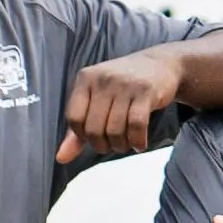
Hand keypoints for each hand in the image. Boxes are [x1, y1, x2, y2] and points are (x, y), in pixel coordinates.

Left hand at [59, 50, 182, 161]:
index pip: (73, 118)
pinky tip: (140, 143)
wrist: (161, 64)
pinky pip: (137, 125)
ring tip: (127, 143)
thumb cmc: (123, 86)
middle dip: (103, 146)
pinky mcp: (146, 91)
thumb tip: (61, 158)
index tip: (95, 136)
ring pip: (115, 130)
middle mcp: (103, 79)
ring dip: (121, 145)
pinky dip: (138, 141)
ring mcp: (125, 84)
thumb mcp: (96, 100)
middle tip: (112, 144)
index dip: (82, 135)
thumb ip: (76, 130)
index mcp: (85, 79)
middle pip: (94, 129)